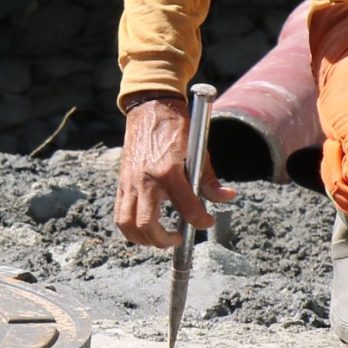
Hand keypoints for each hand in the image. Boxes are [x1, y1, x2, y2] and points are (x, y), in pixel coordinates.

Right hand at [113, 95, 236, 247]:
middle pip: (146, 225)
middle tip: (178, 239)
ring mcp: (129, 182)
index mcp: (167, 170)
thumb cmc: (176, 127)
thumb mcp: (199, 151)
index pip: (186, 207)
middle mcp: (144, 179)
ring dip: (143, 239)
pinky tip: (145, 228)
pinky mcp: (121, 182)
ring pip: (127, 224)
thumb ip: (210, 180)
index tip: (207, 222)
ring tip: (159, 239)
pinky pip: (119, 213)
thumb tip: (227, 197)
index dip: (200, 221)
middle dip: (163, 240)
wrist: (150, 107)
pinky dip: (131, 227)